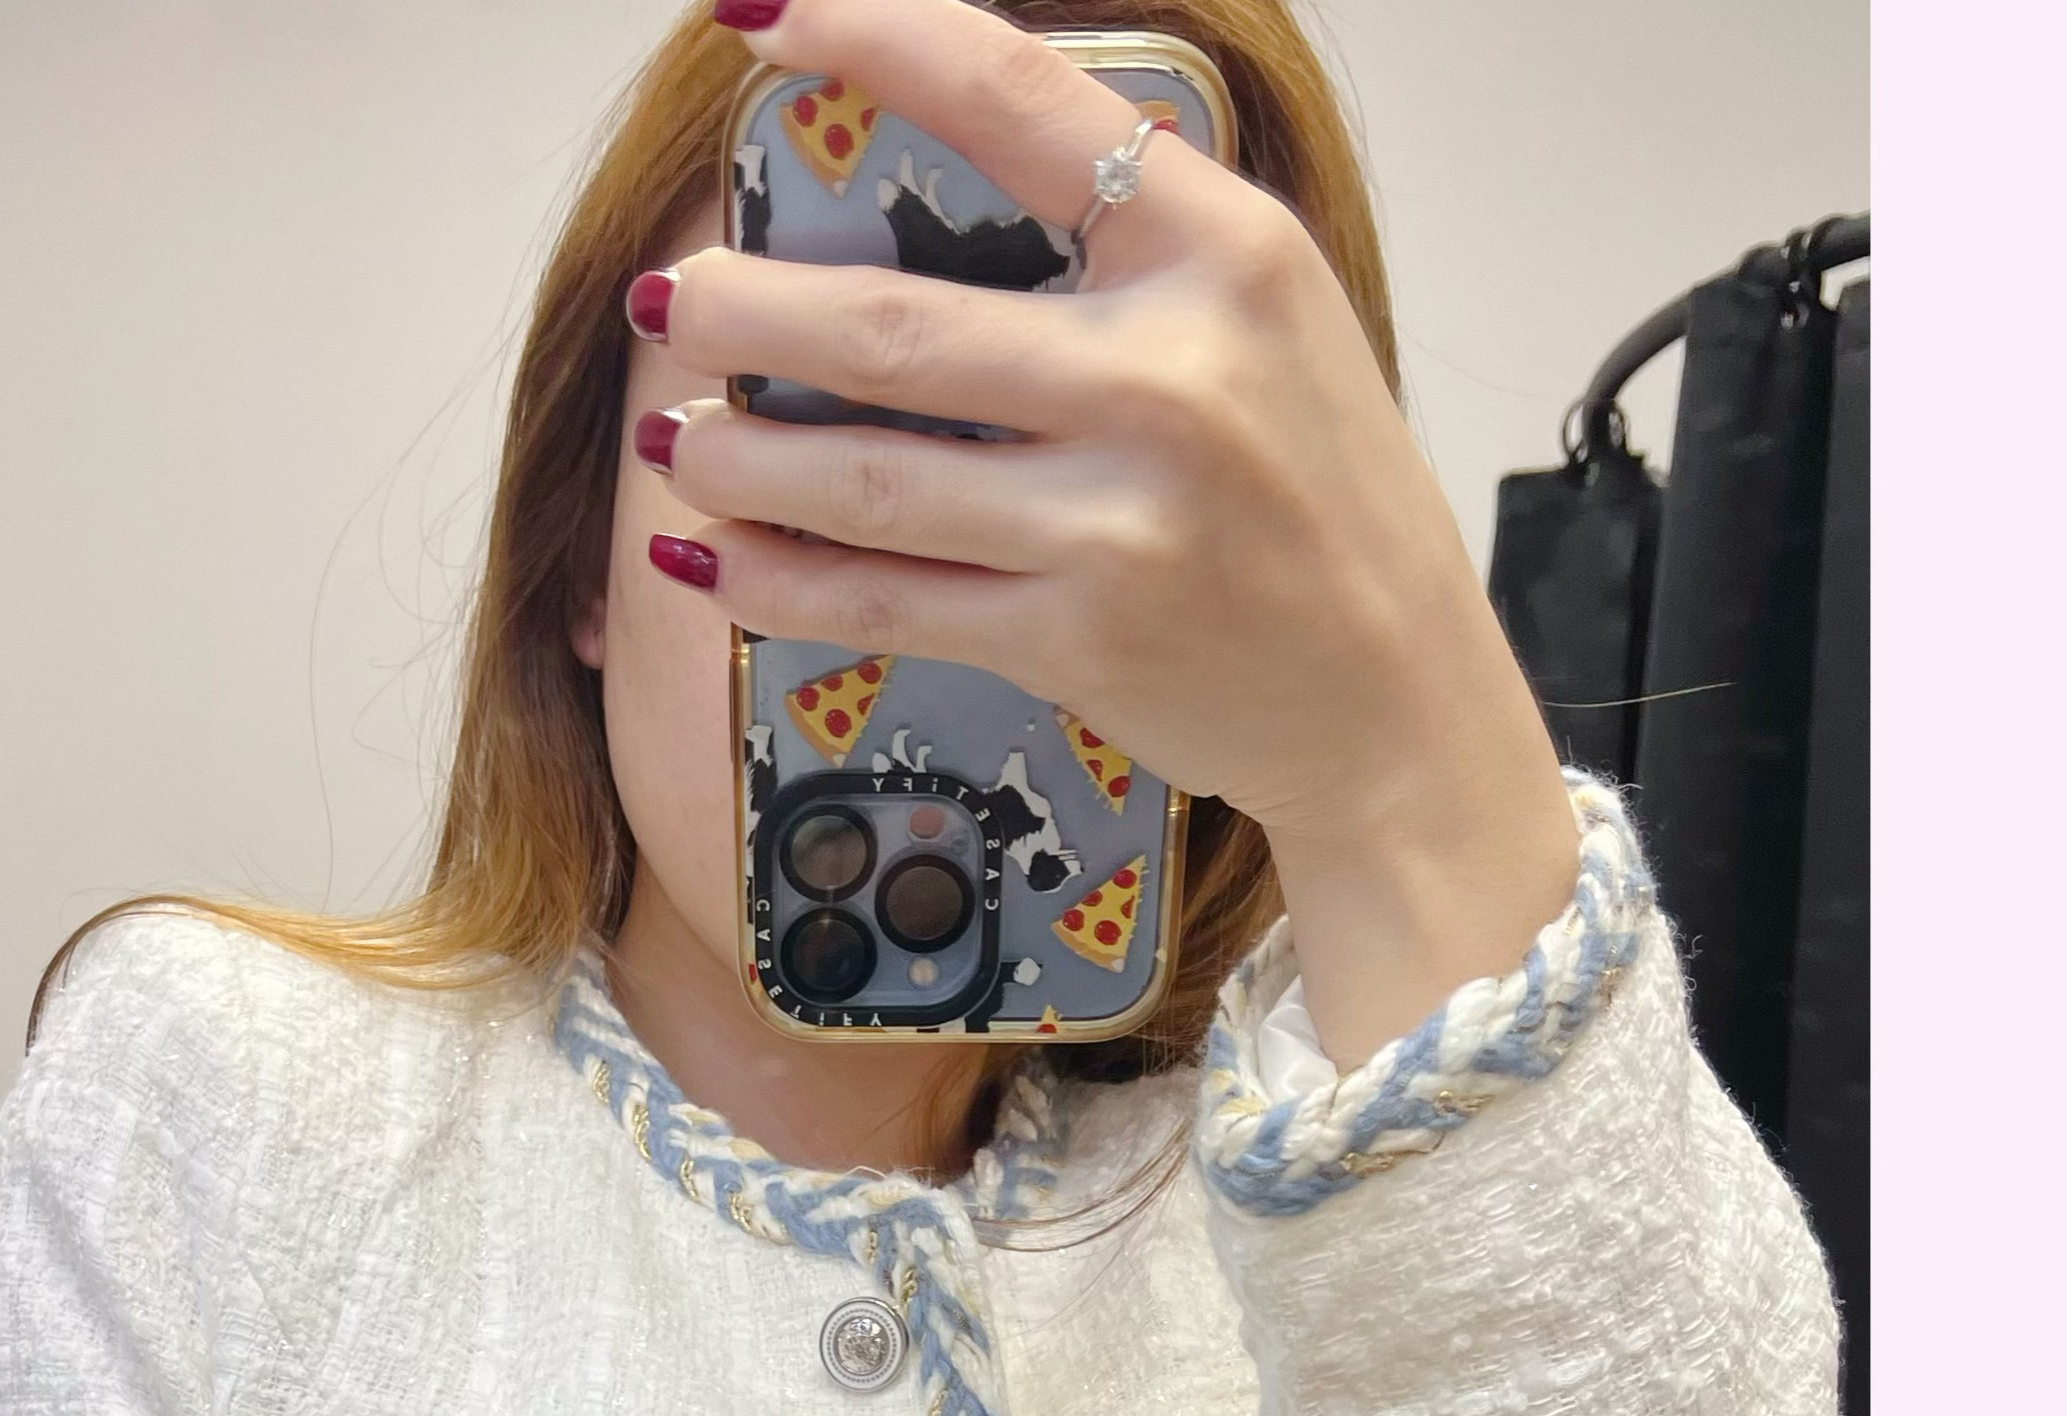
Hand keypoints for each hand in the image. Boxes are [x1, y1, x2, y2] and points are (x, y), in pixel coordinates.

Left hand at [640, 0, 1578, 1062]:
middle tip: (672, 301)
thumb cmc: (1324, 498)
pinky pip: (887, 601)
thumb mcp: (1270, 315)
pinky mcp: (1075, 637)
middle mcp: (1164, 376)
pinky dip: (781, 582)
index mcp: (1219, 251)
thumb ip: (1133, 242)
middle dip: (745, 314)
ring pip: (868, 476)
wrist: (1394, 697)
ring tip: (674, 440)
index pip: (1014, 103)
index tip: (760, 17)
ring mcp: (1113, 518)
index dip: (870, 38)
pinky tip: (717, 560)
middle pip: (893, 326)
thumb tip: (946, 189)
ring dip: (739, 459)